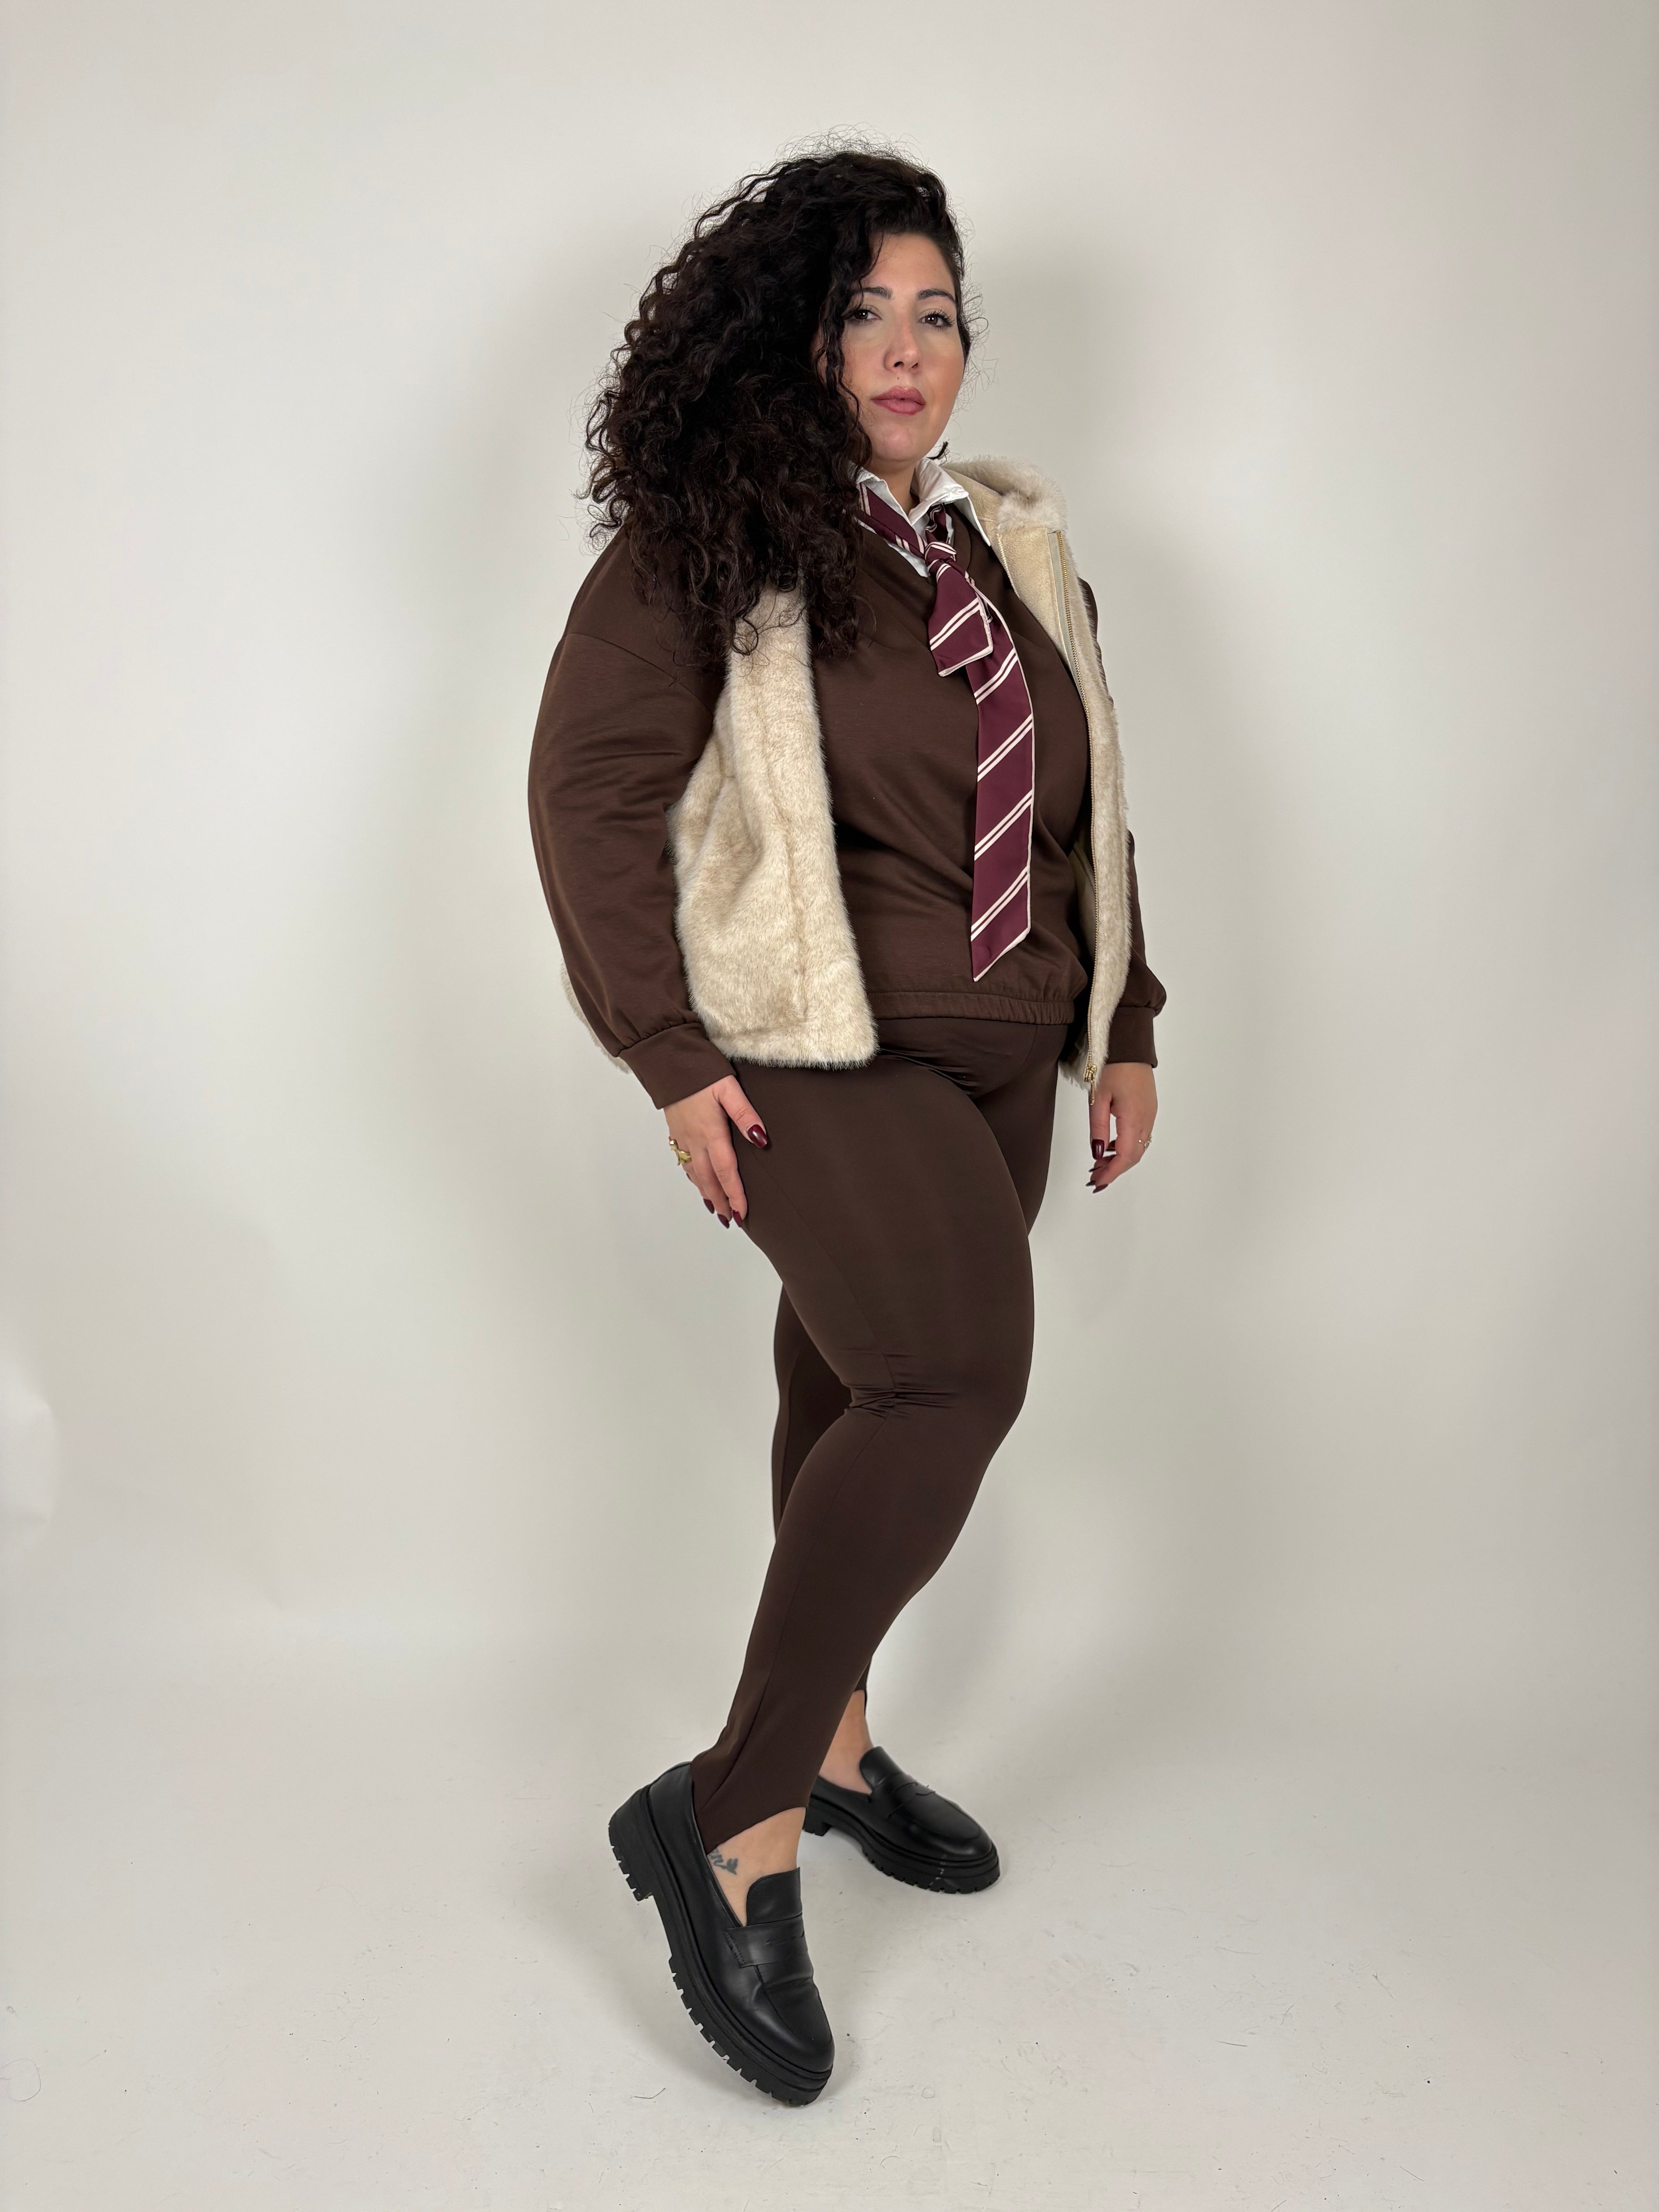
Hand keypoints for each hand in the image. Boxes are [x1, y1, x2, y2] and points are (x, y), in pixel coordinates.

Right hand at [664, 1075, 768, 1225]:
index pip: (726, 1171)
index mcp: (710, 1132)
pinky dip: (693, 1176)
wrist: (667, 1058)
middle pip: (708, 1179)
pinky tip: (697, 1180)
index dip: (734, 1194)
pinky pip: (685, 1161)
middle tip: (728, 1219)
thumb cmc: (700, 1071)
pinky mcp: (675, 1130)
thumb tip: (761, 1139)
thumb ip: (745, 1115)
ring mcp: (682, 1136)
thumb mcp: (729, 1088)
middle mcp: (694, 1139)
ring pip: (694, 1172)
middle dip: (719, 1201)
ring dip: (705, 1192)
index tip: (741, 1213)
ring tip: (715, 1208)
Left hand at [1087, 1062, 1156, 1192]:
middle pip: (1134, 1156)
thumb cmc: (1113, 1066)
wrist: (1130, 1046)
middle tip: (1095, 1176)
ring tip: (1099, 1163)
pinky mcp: (1149, 1108)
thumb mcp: (1098, 1098)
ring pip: (1138, 1147)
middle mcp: (1146, 1119)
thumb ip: (1098, 1128)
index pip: (1126, 1156)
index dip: (1112, 1173)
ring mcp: (1150, 1114)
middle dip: (1115, 1170)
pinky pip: (1140, 1135)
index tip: (1098, 1182)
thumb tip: (1098, 1153)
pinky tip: (1111, 1146)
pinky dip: (1126, 1146)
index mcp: (1133, 1118)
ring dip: (1120, 1159)